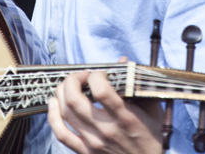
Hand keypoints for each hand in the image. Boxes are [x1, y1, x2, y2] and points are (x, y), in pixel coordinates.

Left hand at [47, 58, 163, 153]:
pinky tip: (53, 103)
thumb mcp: (152, 109)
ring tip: (68, 85)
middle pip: (74, 101)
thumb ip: (137, 85)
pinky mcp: (84, 151)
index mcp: (125, 118)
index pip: (102, 91)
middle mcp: (106, 130)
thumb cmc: (149, 136)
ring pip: (65, 113)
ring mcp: (93, 142)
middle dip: (72, 80)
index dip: (96, 76)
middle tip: (80, 75)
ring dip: (61, 93)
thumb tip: (122, 61)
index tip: (100, 73)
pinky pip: (61, 134)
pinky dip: (52, 116)